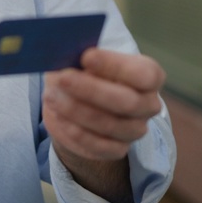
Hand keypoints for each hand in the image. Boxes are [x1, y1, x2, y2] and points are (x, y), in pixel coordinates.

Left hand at [42, 48, 164, 162]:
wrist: (80, 102)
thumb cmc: (87, 72)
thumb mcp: (86, 58)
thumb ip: (84, 57)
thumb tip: (66, 53)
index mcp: (149, 76)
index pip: (143, 74)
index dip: (115, 65)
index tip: (86, 56)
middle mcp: (148, 105)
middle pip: (127, 102)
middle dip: (91, 90)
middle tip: (63, 78)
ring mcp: (135, 130)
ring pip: (110, 125)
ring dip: (77, 111)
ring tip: (52, 96)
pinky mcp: (118, 149)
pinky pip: (99, 146)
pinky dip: (76, 132)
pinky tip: (58, 116)